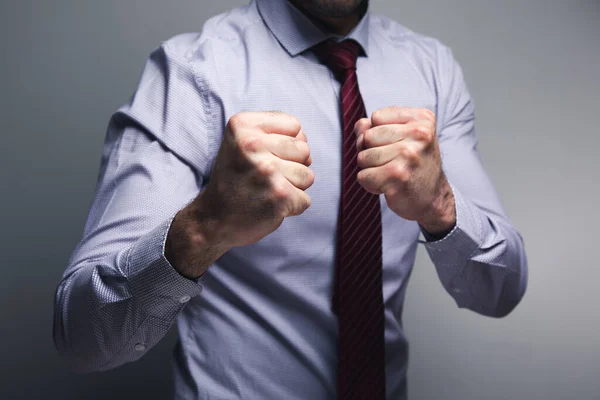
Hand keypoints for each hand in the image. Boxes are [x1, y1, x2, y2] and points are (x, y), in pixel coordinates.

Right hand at [165, 111, 314, 278]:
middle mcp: (252, 145)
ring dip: (292, 188)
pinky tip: (269, 206)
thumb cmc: (235, 179)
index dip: (285, 144)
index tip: (262, 158)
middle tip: (263, 178)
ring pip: (307, 175)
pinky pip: (305, 199)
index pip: (294, 125)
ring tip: (265, 192)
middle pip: (304, 150)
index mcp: (242, 125)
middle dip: (291, 166)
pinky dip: (291, 207)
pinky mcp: (278, 196)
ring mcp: (266, 171)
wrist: (212, 219)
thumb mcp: (242, 143)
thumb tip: (305, 145)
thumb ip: (273, 133)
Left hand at [354, 106, 454, 234]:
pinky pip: (363, 176)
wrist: (432, 197)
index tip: (393, 145)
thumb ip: (376, 126)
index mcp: (422, 119)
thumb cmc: (413, 164)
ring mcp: (409, 155)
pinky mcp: (398, 176)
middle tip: (392, 162)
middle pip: (367, 136)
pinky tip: (388, 185)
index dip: (376, 133)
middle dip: (370, 152)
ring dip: (370, 169)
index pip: (376, 117)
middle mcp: (419, 134)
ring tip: (390, 174)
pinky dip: (370, 184)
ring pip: (362, 157)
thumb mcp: (402, 137)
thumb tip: (360, 126)